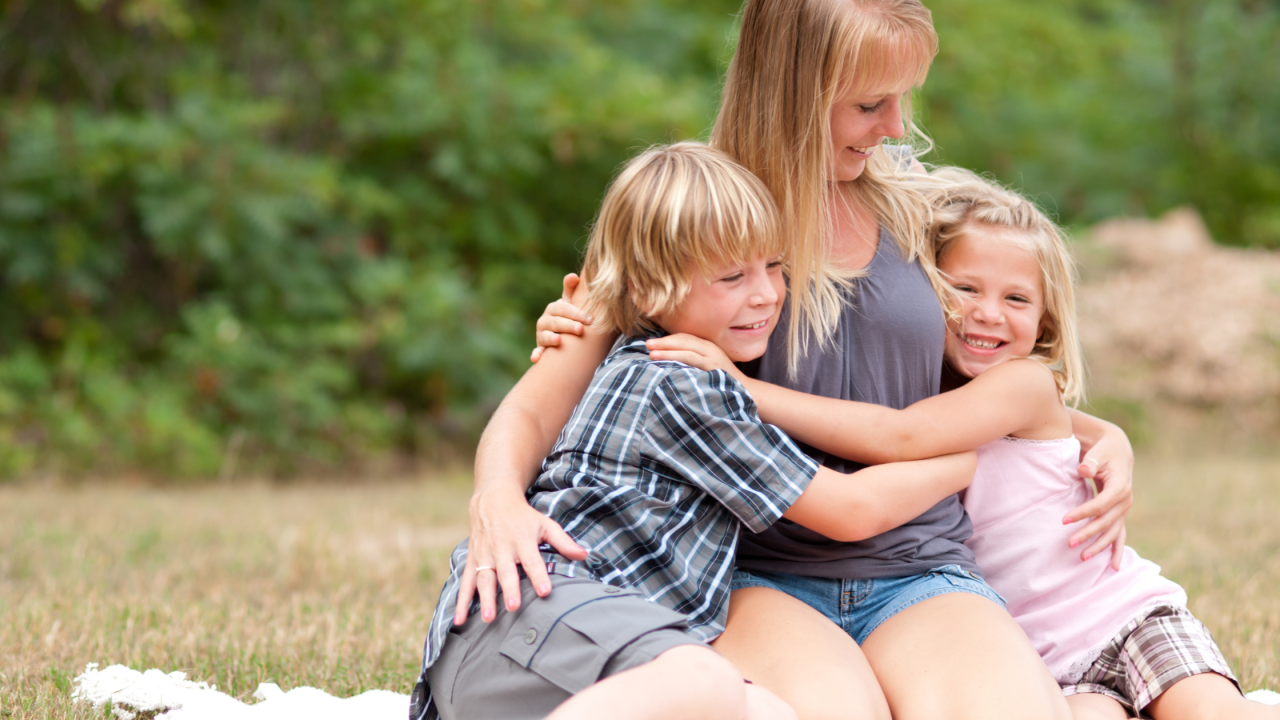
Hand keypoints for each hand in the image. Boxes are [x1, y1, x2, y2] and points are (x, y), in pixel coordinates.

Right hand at [454, 486, 588, 624]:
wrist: (492, 499)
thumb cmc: (523, 516)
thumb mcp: (545, 524)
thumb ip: (564, 542)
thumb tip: (585, 555)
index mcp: (522, 540)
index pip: (532, 560)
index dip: (539, 576)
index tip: (545, 592)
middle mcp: (502, 548)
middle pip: (506, 571)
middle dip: (509, 589)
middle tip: (514, 607)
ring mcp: (484, 555)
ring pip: (484, 578)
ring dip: (485, 599)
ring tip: (489, 618)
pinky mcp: (472, 560)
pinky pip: (465, 582)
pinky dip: (461, 601)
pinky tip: (458, 620)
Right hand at [531, 273, 591, 362]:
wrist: (564, 333)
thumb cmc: (571, 315)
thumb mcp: (572, 301)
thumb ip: (572, 289)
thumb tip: (574, 276)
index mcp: (553, 308)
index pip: (563, 308)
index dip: (576, 313)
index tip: (590, 318)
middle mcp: (545, 321)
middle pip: (556, 322)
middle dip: (568, 325)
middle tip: (581, 330)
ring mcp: (541, 335)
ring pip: (545, 336)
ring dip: (551, 338)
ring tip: (559, 341)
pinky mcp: (540, 349)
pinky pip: (537, 352)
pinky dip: (536, 354)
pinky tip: (536, 358)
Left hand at [645, 333, 745, 381]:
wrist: (746, 391)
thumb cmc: (723, 382)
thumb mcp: (707, 368)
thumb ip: (693, 362)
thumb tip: (671, 363)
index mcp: (707, 347)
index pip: (684, 337)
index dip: (667, 339)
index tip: (652, 342)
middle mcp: (709, 348)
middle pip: (683, 339)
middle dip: (663, 342)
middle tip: (646, 344)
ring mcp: (712, 356)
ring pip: (686, 347)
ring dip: (667, 349)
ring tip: (651, 353)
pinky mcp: (712, 365)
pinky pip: (691, 359)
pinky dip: (677, 357)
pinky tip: (665, 360)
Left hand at [1064, 430, 1133, 569]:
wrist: (1117, 449)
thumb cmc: (1103, 450)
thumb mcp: (1097, 452)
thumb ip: (1090, 462)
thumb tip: (1083, 469)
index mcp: (1121, 487)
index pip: (1100, 505)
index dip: (1082, 514)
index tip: (1064, 520)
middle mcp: (1126, 500)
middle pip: (1106, 522)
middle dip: (1088, 534)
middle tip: (1069, 543)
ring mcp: (1124, 509)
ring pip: (1113, 532)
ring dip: (1099, 546)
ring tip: (1082, 558)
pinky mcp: (1120, 513)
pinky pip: (1120, 534)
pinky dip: (1116, 549)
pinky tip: (1113, 566)